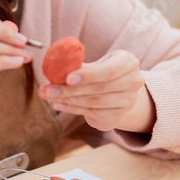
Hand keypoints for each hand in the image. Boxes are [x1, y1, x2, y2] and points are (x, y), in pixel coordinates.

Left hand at [38, 50, 154, 134]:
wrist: (117, 92)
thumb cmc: (101, 73)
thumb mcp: (94, 64)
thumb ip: (77, 64)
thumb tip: (53, 65)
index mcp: (129, 62)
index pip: (109, 70)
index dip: (88, 75)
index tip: (68, 78)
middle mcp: (133, 82)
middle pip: (99, 88)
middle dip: (69, 89)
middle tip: (46, 89)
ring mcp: (128, 102)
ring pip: (93, 102)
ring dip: (67, 99)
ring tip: (49, 95)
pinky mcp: (118, 117)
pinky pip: (92, 113)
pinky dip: (72, 108)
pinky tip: (59, 104)